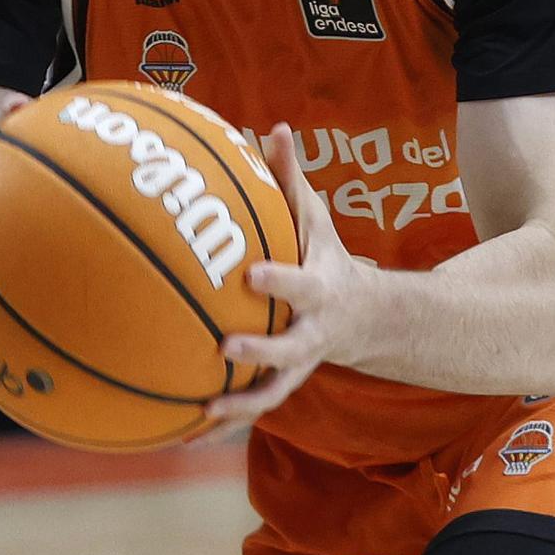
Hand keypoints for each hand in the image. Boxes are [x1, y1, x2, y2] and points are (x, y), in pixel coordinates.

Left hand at [203, 123, 371, 430]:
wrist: (367, 319)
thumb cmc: (325, 256)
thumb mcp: (314, 217)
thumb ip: (290, 177)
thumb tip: (274, 126)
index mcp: (318, 288)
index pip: (300, 284)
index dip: (279, 281)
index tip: (250, 273)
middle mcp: (312, 332)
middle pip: (291, 348)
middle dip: (262, 350)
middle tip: (225, 346)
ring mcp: (300, 364)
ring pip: (275, 391)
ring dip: (242, 402)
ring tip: (204, 407)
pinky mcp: (285, 383)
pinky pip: (255, 404)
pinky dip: (227, 419)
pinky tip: (187, 428)